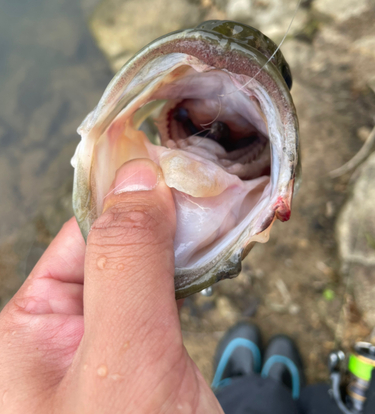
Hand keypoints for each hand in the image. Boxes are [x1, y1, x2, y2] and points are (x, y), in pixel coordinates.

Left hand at [0, 159, 222, 413]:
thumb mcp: (125, 356)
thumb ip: (126, 264)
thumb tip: (136, 177)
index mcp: (29, 332)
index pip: (81, 236)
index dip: (129, 200)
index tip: (176, 169)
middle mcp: (63, 337)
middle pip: (115, 251)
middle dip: (163, 222)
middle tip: (212, 191)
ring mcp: (107, 350)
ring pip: (145, 273)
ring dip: (182, 246)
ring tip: (221, 217)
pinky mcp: (145, 363)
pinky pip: (164, 300)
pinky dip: (190, 276)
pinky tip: (213, 258)